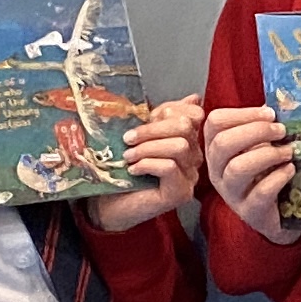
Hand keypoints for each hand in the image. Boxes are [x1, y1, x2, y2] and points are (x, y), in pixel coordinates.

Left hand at [83, 98, 204, 231]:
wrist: (107, 204)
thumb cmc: (120, 169)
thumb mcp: (138, 133)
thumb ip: (158, 115)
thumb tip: (192, 97)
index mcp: (186, 139)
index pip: (192, 114)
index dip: (169, 110)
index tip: (145, 118)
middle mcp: (193, 158)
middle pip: (186, 128)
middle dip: (152, 129)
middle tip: (127, 138)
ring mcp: (189, 177)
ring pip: (180, 147)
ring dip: (148, 148)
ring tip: (128, 156)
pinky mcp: (180, 193)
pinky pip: (170, 167)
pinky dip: (148, 164)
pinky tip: (133, 170)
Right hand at [209, 103, 300, 244]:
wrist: (280, 216)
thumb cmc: (268, 174)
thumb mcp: (261, 147)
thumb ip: (263, 128)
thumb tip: (281, 104)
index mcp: (217, 149)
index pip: (214, 123)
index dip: (243, 114)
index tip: (270, 113)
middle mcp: (217, 170)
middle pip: (223, 143)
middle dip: (256, 131)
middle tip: (282, 131)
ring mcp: (231, 193)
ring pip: (237, 168)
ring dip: (267, 154)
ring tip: (288, 152)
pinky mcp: (250, 212)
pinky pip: (260, 191)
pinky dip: (278, 177)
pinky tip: (291, 170)